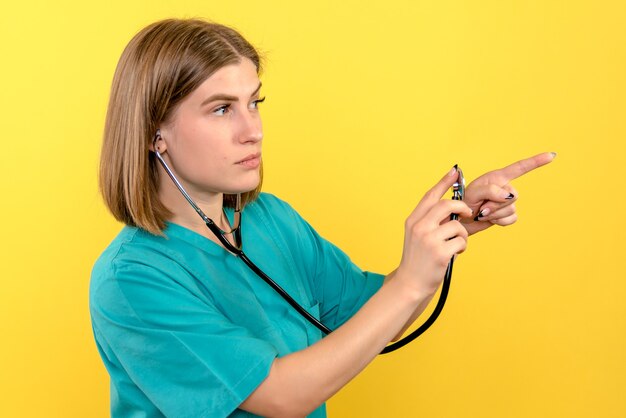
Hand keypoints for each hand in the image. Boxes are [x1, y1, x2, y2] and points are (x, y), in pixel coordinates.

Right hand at [396, 167, 472, 296]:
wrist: (410, 283)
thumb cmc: (417, 259)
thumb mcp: (417, 236)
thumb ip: (429, 221)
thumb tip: (452, 206)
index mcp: (413, 221)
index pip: (430, 196)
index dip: (444, 182)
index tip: (454, 171)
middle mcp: (419, 227)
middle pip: (446, 205)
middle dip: (461, 207)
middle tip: (467, 214)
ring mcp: (429, 240)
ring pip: (457, 225)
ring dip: (462, 235)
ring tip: (457, 244)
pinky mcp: (440, 252)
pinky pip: (461, 241)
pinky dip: (462, 247)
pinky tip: (455, 253)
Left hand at [461, 152, 555, 234]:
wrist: (460, 220)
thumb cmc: (463, 202)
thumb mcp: (474, 192)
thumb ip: (491, 190)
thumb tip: (509, 196)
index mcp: (497, 177)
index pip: (520, 167)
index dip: (536, 161)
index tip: (552, 155)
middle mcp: (504, 187)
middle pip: (513, 195)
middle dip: (496, 204)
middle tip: (481, 207)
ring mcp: (506, 202)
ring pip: (511, 209)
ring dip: (495, 214)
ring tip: (482, 212)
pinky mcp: (506, 215)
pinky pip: (511, 219)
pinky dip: (499, 221)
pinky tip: (489, 219)